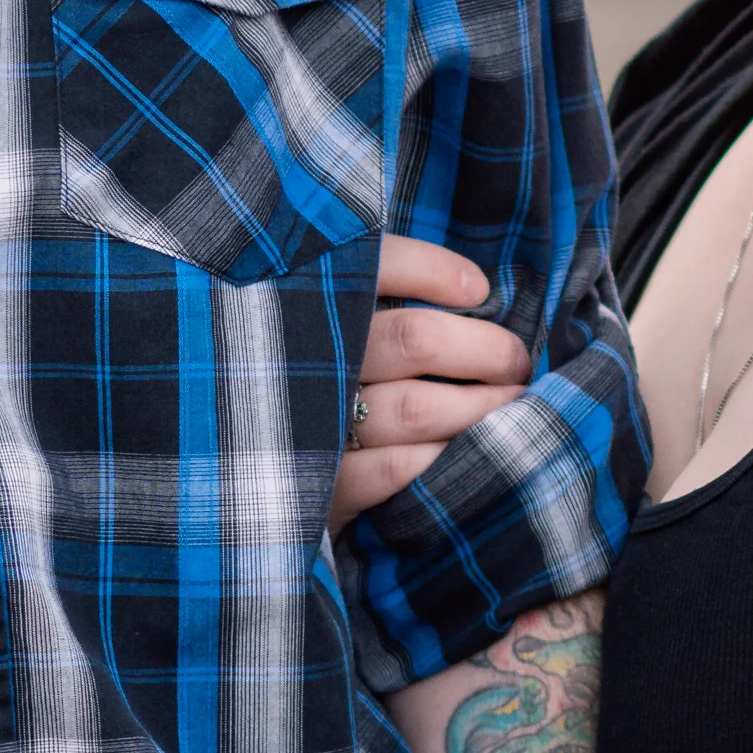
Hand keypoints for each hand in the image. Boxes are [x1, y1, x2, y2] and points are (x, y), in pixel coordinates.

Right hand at [331, 237, 530, 531]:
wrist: (236, 468)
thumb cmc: (319, 373)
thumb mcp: (335, 318)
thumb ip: (383, 290)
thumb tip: (472, 287)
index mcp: (309, 303)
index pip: (379, 265)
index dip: (435, 271)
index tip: (479, 289)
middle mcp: (309, 359)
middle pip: (416, 340)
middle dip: (485, 350)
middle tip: (516, 360)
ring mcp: (312, 427)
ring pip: (417, 408)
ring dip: (479, 408)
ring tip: (513, 404)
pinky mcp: (323, 488)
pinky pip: (397, 470)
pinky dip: (441, 458)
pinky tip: (465, 450)